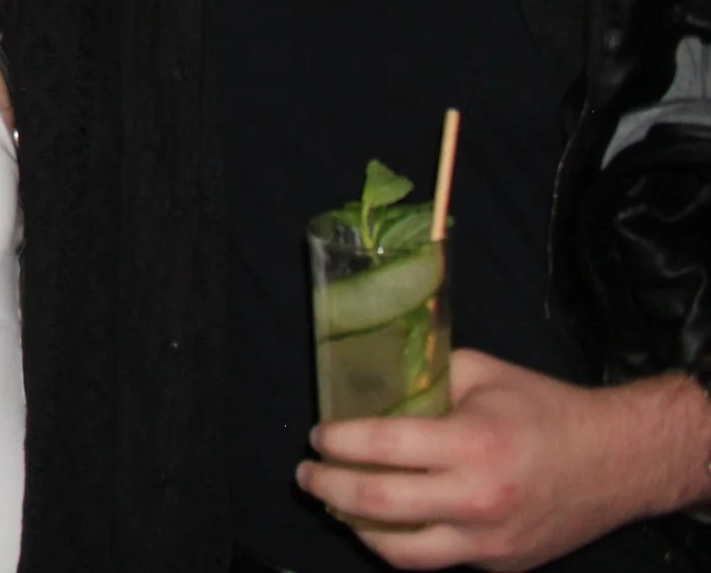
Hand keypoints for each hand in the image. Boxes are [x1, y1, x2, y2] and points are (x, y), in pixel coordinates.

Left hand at [297, 350, 710, 569]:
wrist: (619, 462)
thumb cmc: (546, 409)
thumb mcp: (482, 374)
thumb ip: (426, 376)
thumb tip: (371, 379)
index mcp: (472, 443)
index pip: (381, 447)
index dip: (337, 442)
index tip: (317, 436)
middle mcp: (478, 499)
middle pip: (378, 506)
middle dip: (328, 489)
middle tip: (307, 474)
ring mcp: (489, 542)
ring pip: (400, 552)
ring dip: (355, 527)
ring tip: (335, 504)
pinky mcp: (499, 565)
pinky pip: (436, 560)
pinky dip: (401, 543)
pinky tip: (384, 522)